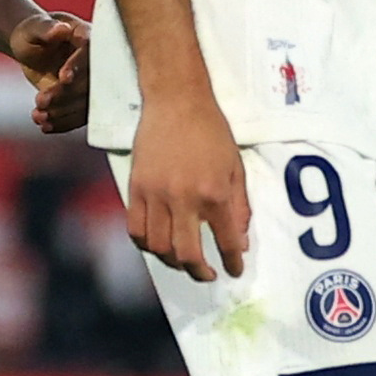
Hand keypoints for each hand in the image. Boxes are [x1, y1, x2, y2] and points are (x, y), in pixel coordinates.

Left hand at [9, 11, 89, 134]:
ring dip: (63, 113)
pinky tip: (45, 126)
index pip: (91, 51)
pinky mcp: (84, 99)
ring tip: (38, 116)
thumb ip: (46, 28)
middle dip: (66, 95)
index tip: (63, 77)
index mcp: (89, 36)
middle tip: (40, 101)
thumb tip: (61, 29)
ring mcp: (93, 82)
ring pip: (86, 103)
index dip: (79, 65)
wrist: (32, 48)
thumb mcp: (33, 27)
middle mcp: (97, 61)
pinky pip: (80, 115)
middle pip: (90, 82)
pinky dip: (63, 123)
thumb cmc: (33, 32)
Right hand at [126, 84, 246, 280]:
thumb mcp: (236, 168)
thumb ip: (239, 207)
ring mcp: (156, 194)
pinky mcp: (136, 187)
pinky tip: (156, 243)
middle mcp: (184, 199)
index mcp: (215, 194)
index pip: (226, 242)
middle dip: (199, 271)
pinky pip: (135, 227)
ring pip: (158, 246)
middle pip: (187, 253)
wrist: (176, 101)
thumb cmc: (211, 132)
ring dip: (171, 260)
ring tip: (181, 259)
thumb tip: (239, 241)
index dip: (232, 261)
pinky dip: (145, 243)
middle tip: (206, 273)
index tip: (233, 269)